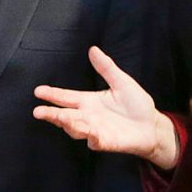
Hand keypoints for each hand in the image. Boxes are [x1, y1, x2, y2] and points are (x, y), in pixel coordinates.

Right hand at [33, 46, 178, 169]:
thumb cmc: (137, 105)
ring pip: (75, 128)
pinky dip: (90, 136)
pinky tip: (87, 131)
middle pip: (64, 115)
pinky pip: (94, 140)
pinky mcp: (105, 142)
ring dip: (67, 123)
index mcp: (89, 101)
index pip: (66, 97)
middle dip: (51, 113)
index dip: (52, 94)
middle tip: (38, 111)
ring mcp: (95, 130)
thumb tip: (93, 49)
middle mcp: (88, 117)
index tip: (38, 91)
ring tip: (60, 117)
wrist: (153, 125)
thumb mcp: (121, 82)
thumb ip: (106, 68)